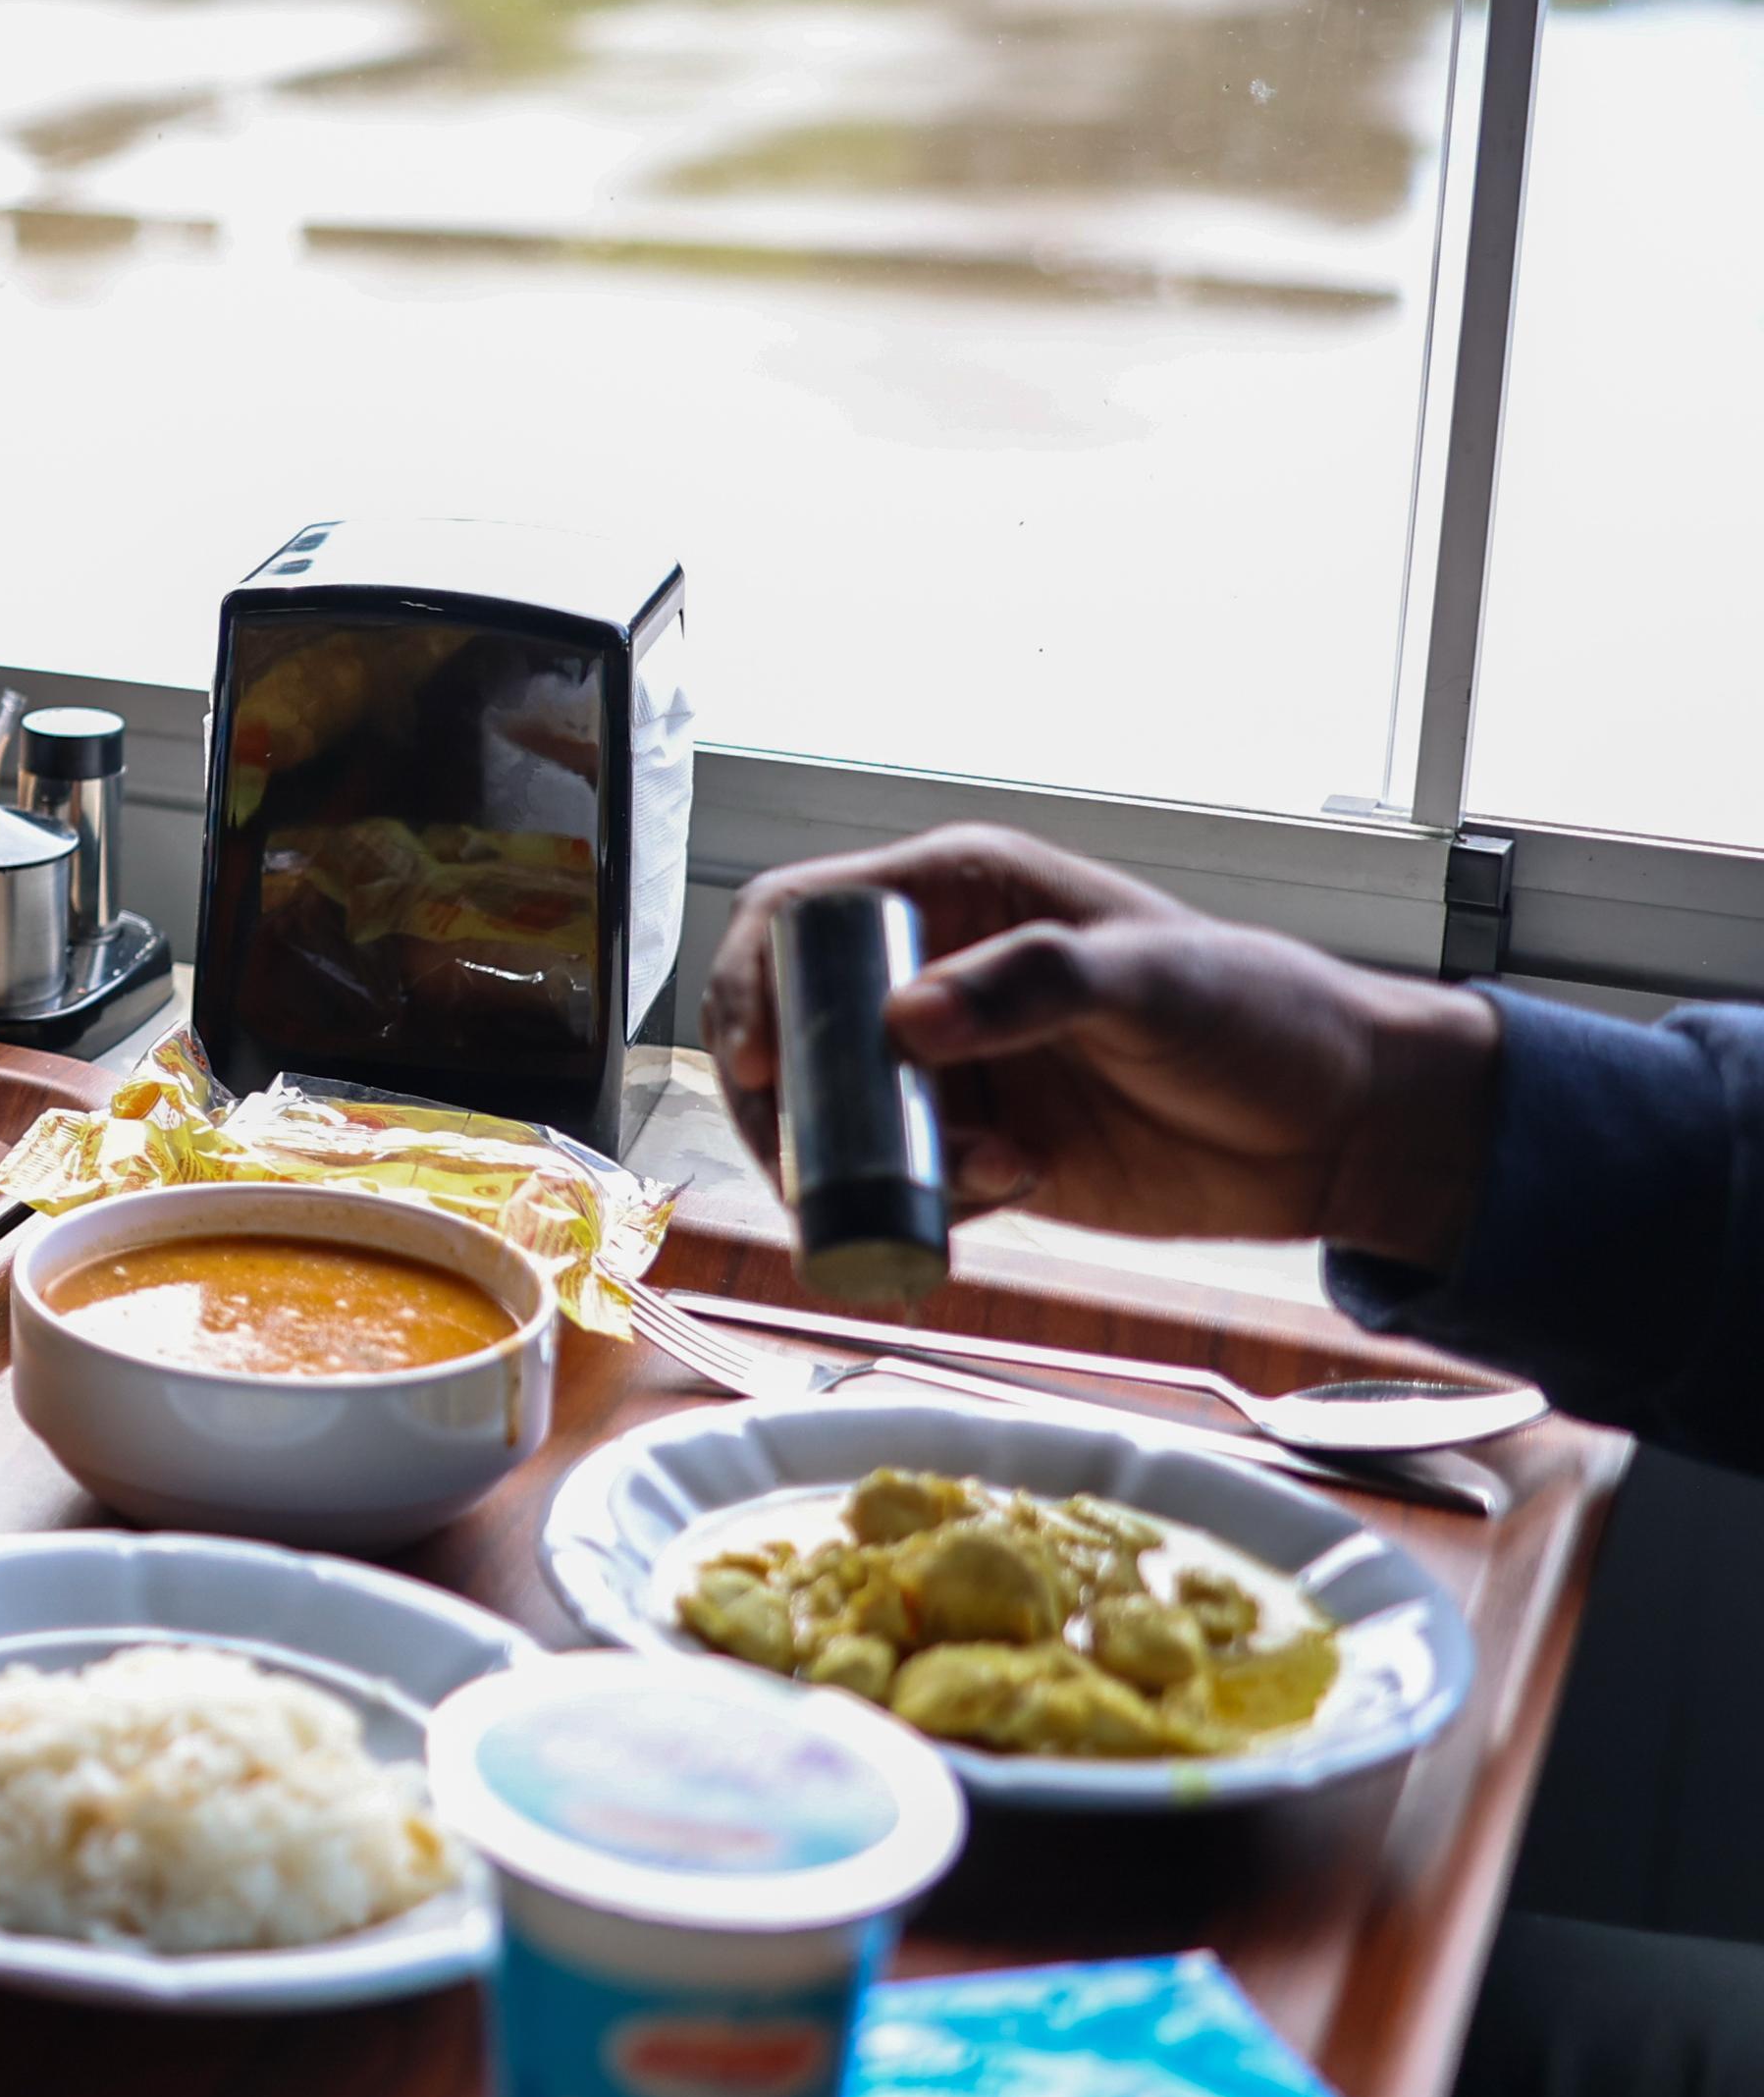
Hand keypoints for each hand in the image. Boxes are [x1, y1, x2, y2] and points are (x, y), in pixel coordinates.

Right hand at [697, 824, 1498, 1270]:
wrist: (1341, 1131)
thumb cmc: (1264, 1018)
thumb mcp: (1150, 979)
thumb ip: (1031, 983)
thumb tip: (907, 1019)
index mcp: (963, 895)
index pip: (804, 917)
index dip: (755, 980)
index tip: (756, 1058)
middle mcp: (939, 975)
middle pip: (790, 1025)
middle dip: (791, 1096)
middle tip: (816, 1154)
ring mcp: (953, 1066)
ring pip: (833, 1115)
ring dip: (864, 1159)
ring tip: (970, 1175)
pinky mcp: (975, 1147)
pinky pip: (896, 1180)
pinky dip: (922, 1201)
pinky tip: (1007, 1189)